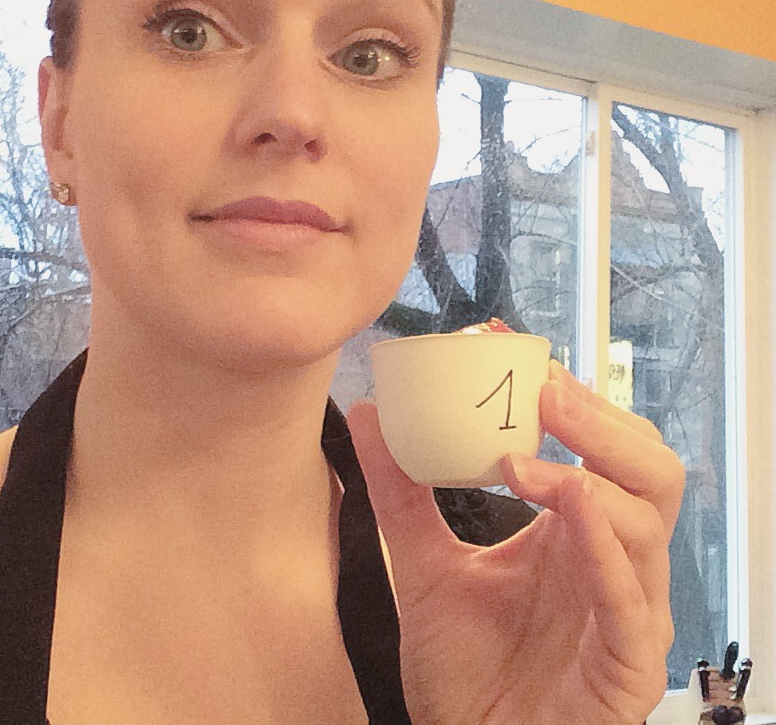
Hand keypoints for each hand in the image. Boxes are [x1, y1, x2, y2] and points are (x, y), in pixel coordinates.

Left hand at [346, 361, 684, 724]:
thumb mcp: (421, 565)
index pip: (598, 443)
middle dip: (598, 417)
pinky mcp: (629, 664)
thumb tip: (368, 414)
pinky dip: (602, 540)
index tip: (505, 347)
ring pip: (651, 517)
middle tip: (540, 387)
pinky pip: (632, 595)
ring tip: (522, 457)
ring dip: (590, 472)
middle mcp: (613, 560)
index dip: (567, 391)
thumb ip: (400, 493)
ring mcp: (628, 609)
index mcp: (575, 531)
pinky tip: (567, 503)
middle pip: (647, 465)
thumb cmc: (467, 673)